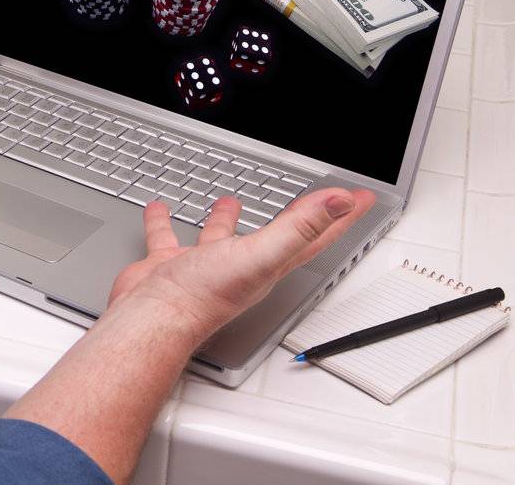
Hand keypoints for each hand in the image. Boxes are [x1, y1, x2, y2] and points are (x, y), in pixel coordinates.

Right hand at [108, 188, 376, 342]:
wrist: (154, 316)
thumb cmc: (205, 296)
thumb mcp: (260, 254)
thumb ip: (300, 227)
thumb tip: (339, 203)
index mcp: (269, 264)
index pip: (316, 236)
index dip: (340, 216)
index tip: (360, 197)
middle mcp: (241, 265)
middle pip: (277, 235)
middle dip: (293, 215)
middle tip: (304, 200)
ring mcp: (206, 265)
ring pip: (222, 236)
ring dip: (227, 218)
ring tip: (229, 200)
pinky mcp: (171, 264)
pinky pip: (170, 237)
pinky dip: (166, 222)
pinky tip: (160, 211)